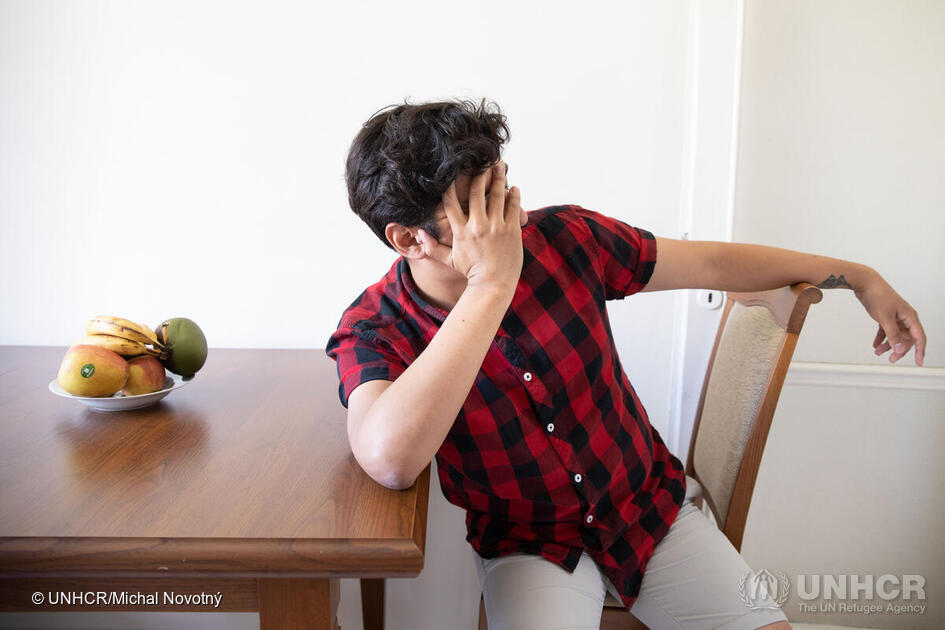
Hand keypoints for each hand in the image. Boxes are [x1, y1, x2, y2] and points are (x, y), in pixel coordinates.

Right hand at [416, 162, 523, 294]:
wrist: (493, 286)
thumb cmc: (471, 273)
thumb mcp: (449, 260)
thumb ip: (432, 247)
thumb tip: (419, 234)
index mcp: (460, 231)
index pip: (451, 202)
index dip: (450, 184)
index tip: (453, 170)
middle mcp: (477, 226)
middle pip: (475, 192)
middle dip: (478, 173)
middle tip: (481, 160)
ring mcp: (496, 227)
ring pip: (496, 195)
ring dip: (497, 178)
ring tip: (499, 165)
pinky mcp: (512, 230)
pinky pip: (513, 206)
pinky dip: (514, 195)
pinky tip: (514, 188)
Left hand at [854, 272, 925, 365]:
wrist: (865, 283)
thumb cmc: (878, 296)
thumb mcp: (885, 318)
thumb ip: (892, 334)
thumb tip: (900, 349)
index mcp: (910, 317)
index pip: (919, 337)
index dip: (920, 351)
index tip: (918, 363)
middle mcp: (905, 317)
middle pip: (907, 338)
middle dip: (900, 349)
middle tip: (891, 359)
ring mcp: (895, 316)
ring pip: (895, 335)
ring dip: (888, 345)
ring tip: (878, 352)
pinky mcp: (885, 315)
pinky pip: (886, 330)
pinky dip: (881, 338)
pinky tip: (875, 345)